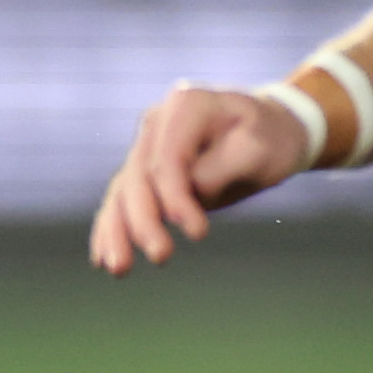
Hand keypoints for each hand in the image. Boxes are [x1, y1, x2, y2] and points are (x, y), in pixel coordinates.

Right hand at [89, 80, 310, 274]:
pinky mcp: (146, 169)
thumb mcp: (260, 147)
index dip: (175, 197)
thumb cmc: (270, 137)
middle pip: (139, 175)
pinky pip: (122, 199)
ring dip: (117, 230)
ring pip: (123, 189)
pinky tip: (102, 257)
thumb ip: (224, 166)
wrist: (270, 130)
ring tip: (117, 269)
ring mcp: (147, 143)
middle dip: (144, 219)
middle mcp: (158, 120)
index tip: (199, 233)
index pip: (169, 157)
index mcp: (187, 103)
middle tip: (162, 257)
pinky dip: (111, 227)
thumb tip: (191, 191)